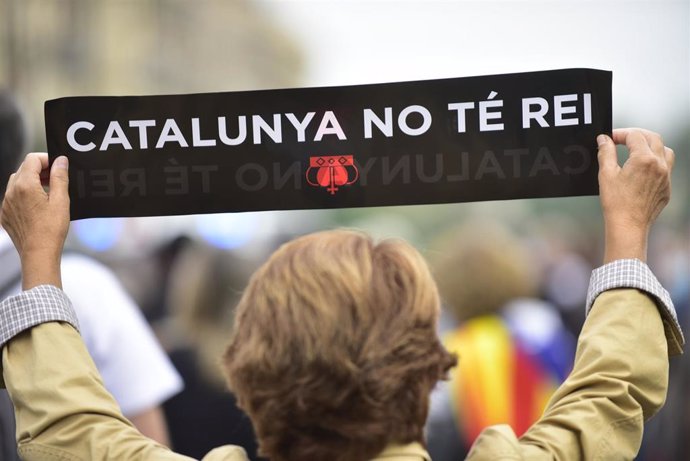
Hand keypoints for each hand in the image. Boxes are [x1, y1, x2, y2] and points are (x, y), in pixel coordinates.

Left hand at [0, 153, 69, 288]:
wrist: (38, 254)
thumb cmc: (51, 230)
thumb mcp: (61, 200)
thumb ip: (60, 177)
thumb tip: (60, 161)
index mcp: (25, 186)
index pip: (32, 159)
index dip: (47, 159)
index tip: (58, 167)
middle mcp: (11, 192)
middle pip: (23, 169)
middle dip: (40, 170)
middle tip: (56, 179)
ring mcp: (6, 204)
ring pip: (16, 182)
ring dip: (31, 182)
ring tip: (47, 193)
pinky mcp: (5, 214)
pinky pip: (12, 197)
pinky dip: (24, 195)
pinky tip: (38, 207)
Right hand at [597, 128, 673, 262]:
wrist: (628, 226)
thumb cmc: (616, 203)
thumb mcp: (606, 174)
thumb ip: (606, 152)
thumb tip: (604, 139)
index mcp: (644, 159)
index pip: (635, 135)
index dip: (620, 134)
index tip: (610, 138)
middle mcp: (659, 165)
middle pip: (653, 138)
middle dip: (636, 135)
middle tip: (622, 139)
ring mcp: (666, 176)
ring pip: (665, 150)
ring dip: (651, 145)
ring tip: (637, 150)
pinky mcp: (667, 187)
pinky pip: (666, 167)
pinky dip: (656, 162)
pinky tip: (642, 169)